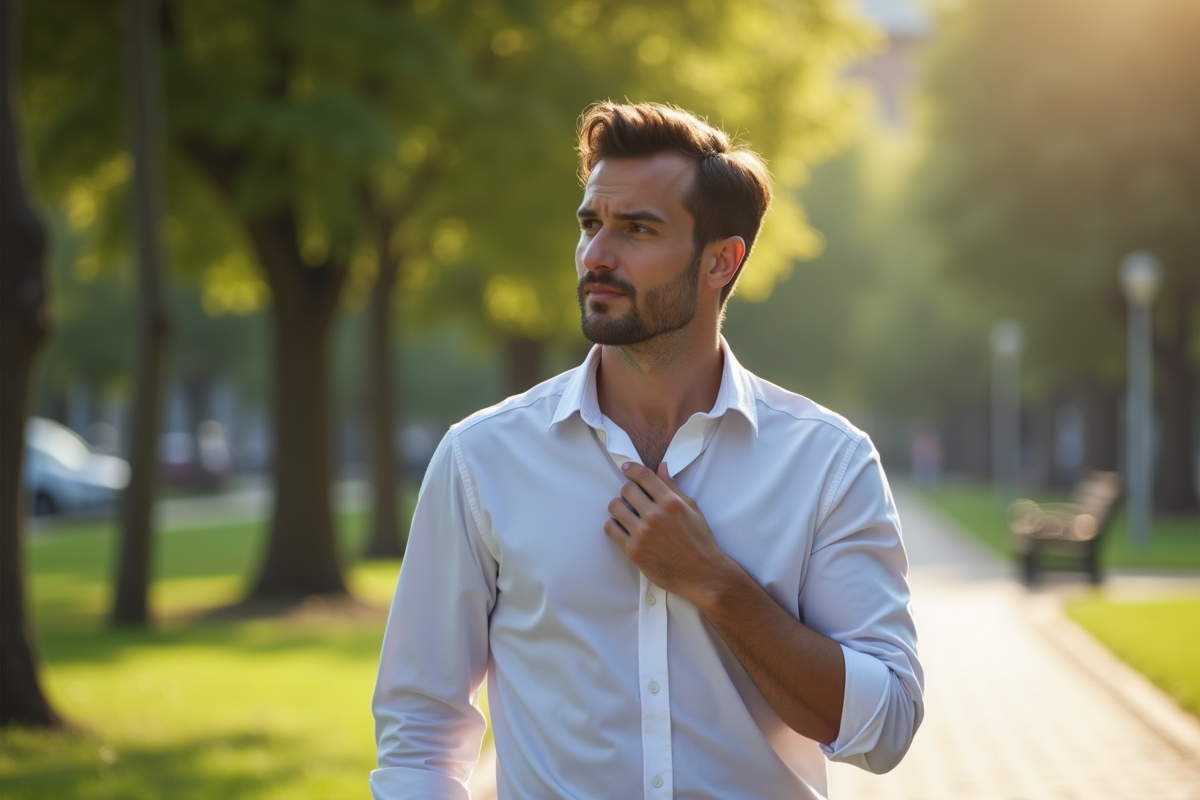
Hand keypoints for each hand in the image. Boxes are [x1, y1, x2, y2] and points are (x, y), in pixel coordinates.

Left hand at [604, 462, 731, 603]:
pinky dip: (613, 525)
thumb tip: (661, 467)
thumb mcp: (692, 509)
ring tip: (626, 513)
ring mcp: (642, 533)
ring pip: (615, 507)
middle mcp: (655, 515)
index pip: (644, 476)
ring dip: (619, 507)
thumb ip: (674, 487)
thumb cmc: (699, 541)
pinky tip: (621, 527)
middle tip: (632, 498)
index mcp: (670, 502)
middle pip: (627, 489)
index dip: (632, 469)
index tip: (626, 468)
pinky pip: (611, 529)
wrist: (701, 573)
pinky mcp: (633, 551)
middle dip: (628, 490)